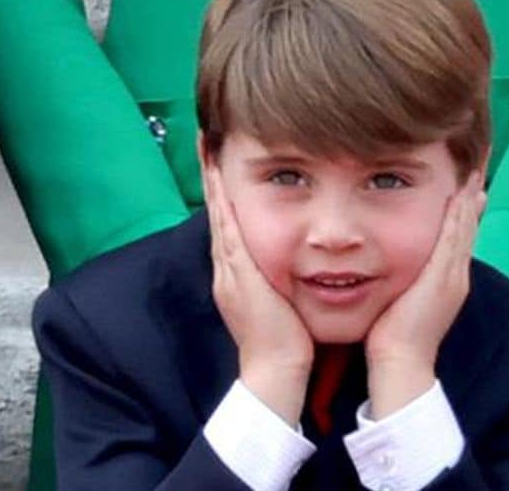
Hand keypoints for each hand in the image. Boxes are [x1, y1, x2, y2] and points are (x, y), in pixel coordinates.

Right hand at [206, 166, 312, 425]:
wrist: (276, 370)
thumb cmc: (288, 340)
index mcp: (238, 272)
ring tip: (208, 145)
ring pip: (218, 211)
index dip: (223, 189)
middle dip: (212, 174)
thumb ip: (284, 276)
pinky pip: (224, 225)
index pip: (229, 220)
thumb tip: (301, 257)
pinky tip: (219, 172)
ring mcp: (229, 267)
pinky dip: (220, 198)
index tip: (222, 159)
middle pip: (217, 209)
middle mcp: (228, 265)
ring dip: (213, 178)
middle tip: (207, 139)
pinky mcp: (236, 270)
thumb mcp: (283, 298)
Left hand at [364, 171, 485, 418]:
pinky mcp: (445, 277)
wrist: (400, 361)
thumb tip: (386, 266)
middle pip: (468, 229)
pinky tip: (460, 193)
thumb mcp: (400, 299)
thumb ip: (400, 280)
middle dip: (470, 199)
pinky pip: (456, 238)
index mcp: (447, 281)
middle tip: (475, 171)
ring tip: (472, 174)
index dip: (462, 213)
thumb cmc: (391, 335)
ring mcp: (453, 276)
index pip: (457, 238)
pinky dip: (460, 214)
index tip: (464, 188)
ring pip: (465, 229)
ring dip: (468, 200)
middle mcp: (456, 276)